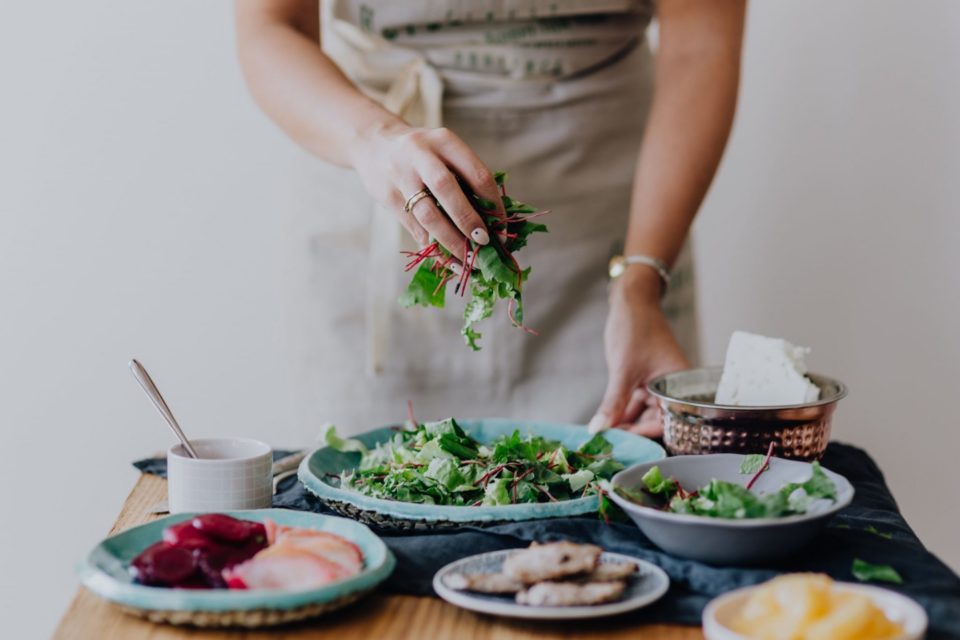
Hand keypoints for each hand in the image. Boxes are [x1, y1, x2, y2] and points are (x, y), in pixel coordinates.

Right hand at [349, 121, 504, 264]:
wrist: (371, 142)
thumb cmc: (422, 153)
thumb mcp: (444, 151)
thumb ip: (465, 178)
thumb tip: (492, 222)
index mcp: (445, 141)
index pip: (477, 174)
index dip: (493, 204)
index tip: (501, 227)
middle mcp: (420, 154)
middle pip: (448, 191)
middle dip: (469, 222)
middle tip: (484, 244)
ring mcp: (400, 175)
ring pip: (427, 214)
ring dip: (450, 240)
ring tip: (467, 260)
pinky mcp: (386, 194)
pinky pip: (412, 225)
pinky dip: (431, 244)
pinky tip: (446, 256)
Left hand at [590, 267, 689, 436]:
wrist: (632, 301)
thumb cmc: (635, 329)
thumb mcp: (622, 370)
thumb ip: (613, 403)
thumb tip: (599, 429)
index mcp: (680, 387)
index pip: (668, 422)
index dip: (646, 435)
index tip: (623, 445)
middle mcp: (673, 389)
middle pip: (655, 422)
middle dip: (632, 432)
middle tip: (608, 442)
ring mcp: (658, 386)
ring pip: (642, 414)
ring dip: (624, 423)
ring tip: (604, 433)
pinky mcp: (645, 381)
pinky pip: (635, 403)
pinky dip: (622, 411)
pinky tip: (606, 420)